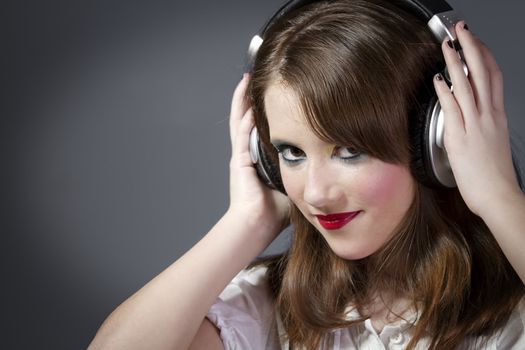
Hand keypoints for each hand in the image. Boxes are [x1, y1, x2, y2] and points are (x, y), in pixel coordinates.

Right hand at [227, 74, 289, 233]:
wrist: (256, 225)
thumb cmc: (274, 212)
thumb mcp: (295, 185)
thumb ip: (305, 171)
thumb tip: (328, 161)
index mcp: (258, 159)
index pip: (262, 128)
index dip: (267, 111)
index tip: (276, 95)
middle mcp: (247, 153)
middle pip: (247, 118)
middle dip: (253, 98)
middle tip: (258, 78)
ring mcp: (241, 155)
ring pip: (240, 119)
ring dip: (244, 99)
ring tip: (248, 78)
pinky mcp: (239, 159)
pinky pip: (241, 131)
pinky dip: (243, 114)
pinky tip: (247, 98)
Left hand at [433, 21, 521, 216]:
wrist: (499, 196)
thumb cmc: (494, 175)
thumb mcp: (493, 142)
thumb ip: (484, 125)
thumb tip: (472, 115)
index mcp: (497, 117)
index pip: (493, 77)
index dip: (485, 56)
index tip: (476, 42)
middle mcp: (488, 117)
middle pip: (483, 73)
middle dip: (472, 48)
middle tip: (462, 31)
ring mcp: (475, 126)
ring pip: (467, 86)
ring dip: (456, 62)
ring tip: (448, 46)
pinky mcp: (461, 138)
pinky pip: (452, 109)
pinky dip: (445, 91)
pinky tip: (438, 79)